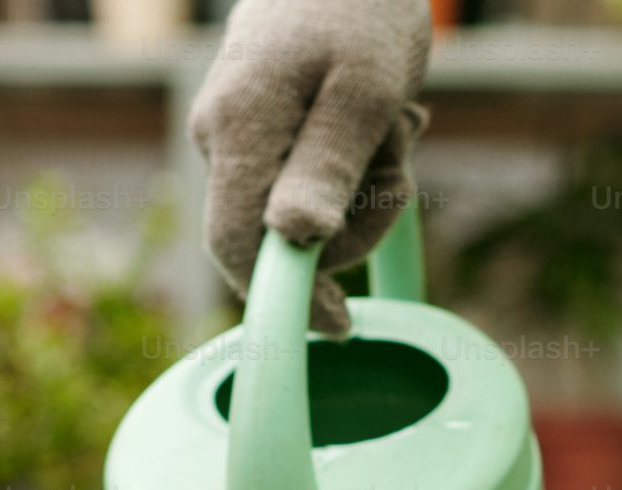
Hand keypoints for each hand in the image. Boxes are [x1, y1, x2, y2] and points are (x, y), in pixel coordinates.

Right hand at [191, 0, 432, 336]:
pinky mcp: (265, 129)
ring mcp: (239, 133)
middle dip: (358, 213)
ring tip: (396, 118)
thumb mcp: (364, 92)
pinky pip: (314, 176)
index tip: (342, 325)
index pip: (234, 245)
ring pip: (309, 207)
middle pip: (284, 234)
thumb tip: (296, 241)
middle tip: (400, 146)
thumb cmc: (361, 9)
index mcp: (236, 129)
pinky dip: (362, 160)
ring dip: (371, 181)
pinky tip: (384, 117)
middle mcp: (221, 136)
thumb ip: (327, 167)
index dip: (286, 297)